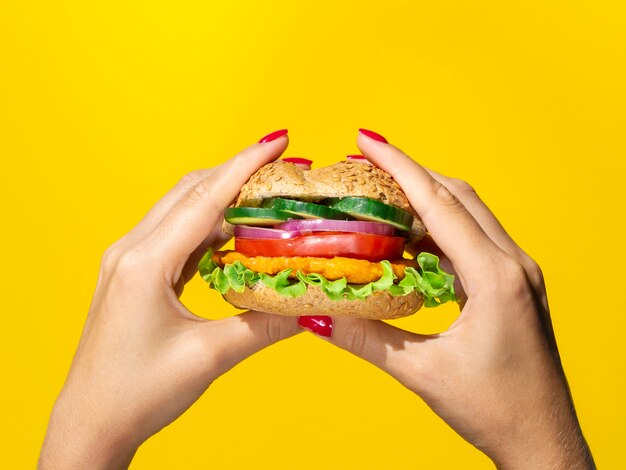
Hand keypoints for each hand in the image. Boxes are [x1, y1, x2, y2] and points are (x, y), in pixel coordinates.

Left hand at [39, 131, 299, 468]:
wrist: (92, 422)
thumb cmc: (139, 393)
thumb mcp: (209, 357)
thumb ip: (264, 326)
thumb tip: (312, 307)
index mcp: (145, 264)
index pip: (203, 199)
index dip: (244, 166)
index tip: (278, 140)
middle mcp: (132, 251)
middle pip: (190, 192)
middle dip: (236, 172)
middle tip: (281, 166)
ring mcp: (130, 260)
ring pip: (181, 208)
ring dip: (222, 195)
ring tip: (265, 193)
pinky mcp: (135, 273)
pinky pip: (176, 234)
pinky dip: (208, 223)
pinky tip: (234, 230)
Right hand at [313, 131, 594, 468]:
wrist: (542, 439)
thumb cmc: (495, 409)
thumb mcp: (423, 373)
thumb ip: (368, 339)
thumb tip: (318, 315)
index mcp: (495, 278)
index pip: (440, 204)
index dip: (400, 167)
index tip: (368, 140)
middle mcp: (512, 265)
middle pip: (458, 196)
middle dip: (410, 173)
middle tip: (365, 163)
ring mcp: (516, 273)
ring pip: (468, 214)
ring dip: (425, 200)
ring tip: (380, 197)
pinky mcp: (512, 285)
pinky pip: (472, 240)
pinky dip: (438, 230)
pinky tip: (408, 239)